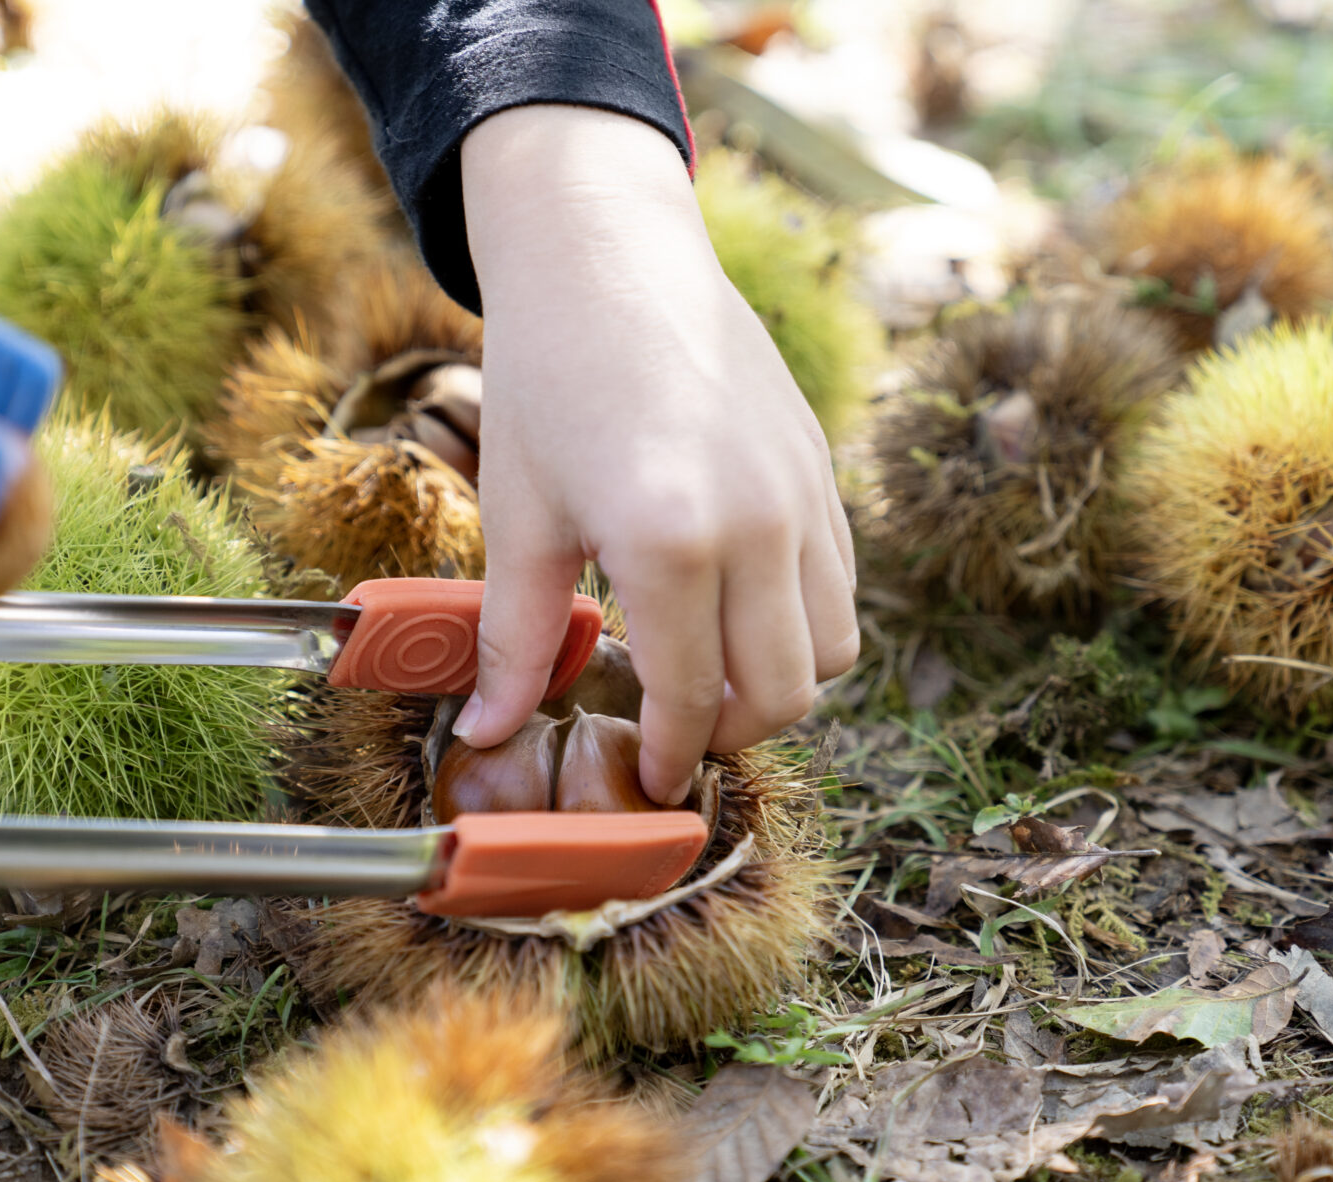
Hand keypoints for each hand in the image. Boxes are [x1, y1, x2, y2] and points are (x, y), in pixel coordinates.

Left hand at [454, 104, 858, 804]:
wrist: (607, 250)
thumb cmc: (548, 376)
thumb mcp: (521, 515)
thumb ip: (515, 636)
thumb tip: (490, 729)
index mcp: (672, 540)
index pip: (696, 698)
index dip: (674, 756)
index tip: (650, 780)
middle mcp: (760, 523)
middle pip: (787, 693)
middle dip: (733, 734)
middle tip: (677, 731)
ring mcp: (803, 493)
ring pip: (834, 648)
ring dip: (781, 683)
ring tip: (711, 672)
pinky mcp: (820, 466)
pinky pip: (841, 583)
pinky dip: (803, 620)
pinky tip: (735, 604)